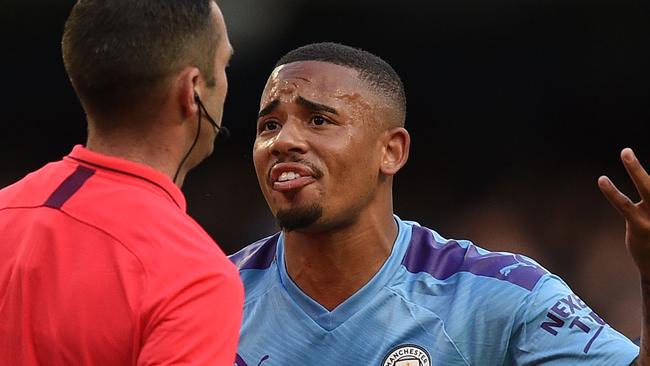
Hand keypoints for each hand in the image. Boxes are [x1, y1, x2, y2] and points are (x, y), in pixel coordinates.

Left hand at [599, 148, 649, 276]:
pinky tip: (602, 180)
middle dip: (644, 166)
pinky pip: (623, 204)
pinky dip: (611, 191)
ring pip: (647, 186)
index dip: (644, 173)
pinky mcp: (639, 225)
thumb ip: (647, 201)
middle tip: (632, 148)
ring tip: (626, 151)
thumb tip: (643, 184)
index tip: (632, 155)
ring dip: (635, 168)